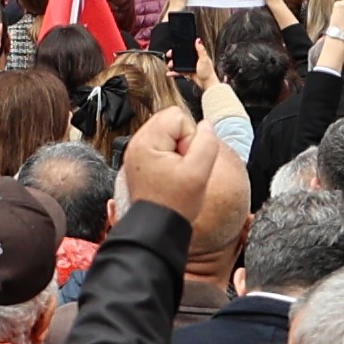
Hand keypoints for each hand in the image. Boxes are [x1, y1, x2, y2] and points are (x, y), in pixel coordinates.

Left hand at [122, 106, 239, 233]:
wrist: (157, 228)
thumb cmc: (173, 205)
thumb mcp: (199, 172)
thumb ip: (207, 143)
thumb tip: (206, 126)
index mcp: (146, 142)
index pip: (177, 116)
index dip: (190, 137)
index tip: (186, 160)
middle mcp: (137, 144)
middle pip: (171, 121)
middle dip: (183, 141)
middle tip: (182, 166)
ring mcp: (137, 153)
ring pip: (168, 134)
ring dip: (177, 150)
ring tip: (176, 172)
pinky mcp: (140, 162)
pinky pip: (162, 147)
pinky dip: (170, 157)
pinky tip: (170, 175)